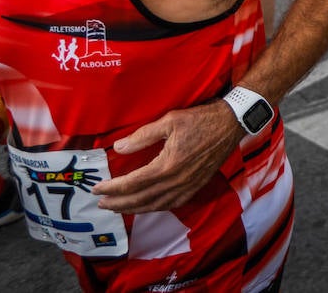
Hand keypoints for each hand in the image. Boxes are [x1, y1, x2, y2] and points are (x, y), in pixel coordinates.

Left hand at [94, 101, 241, 213]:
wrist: (231, 125)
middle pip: (141, 199)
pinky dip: (155, 208)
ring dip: (134, 208)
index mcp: (167, 165)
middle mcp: (176, 181)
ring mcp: (187, 186)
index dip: (112, 187)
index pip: (132, 183)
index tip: (96, 188)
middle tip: (101, 203)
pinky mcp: (196, 186)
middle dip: (118, 203)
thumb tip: (119, 147)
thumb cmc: (200, 120)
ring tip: (119, 208)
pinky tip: (148, 206)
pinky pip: (172, 204)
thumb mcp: (169, 121)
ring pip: (156, 205)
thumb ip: (142, 136)